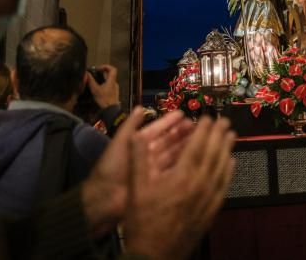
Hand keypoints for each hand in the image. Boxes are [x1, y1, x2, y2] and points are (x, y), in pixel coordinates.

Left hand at [81, 109, 192, 237]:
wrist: (105, 198)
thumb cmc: (112, 167)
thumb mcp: (120, 143)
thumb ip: (130, 125)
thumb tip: (141, 107)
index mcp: (137, 143)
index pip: (156, 129)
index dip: (169, 122)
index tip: (183, 114)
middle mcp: (148, 154)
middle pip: (167, 141)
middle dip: (181, 133)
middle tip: (197, 125)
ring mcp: (154, 169)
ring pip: (173, 154)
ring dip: (185, 146)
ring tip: (201, 138)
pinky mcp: (159, 183)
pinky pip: (173, 170)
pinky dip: (183, 163)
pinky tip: (196, 157)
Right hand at [88, 64, 119, 108]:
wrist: (111, 110)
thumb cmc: (104, 99)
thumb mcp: (95, 90)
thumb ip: (91, 81)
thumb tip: (86, 73)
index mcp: (112, 80)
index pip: (112, 69)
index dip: (105, 66)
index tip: (98, 68)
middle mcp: (114, 83)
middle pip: (110, 74)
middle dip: (102, 73)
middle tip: (94, 74)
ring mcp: (115, 88)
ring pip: (109, 80)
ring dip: (102, 79)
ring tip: (94, 81)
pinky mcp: (113, 93)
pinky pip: (109, 85)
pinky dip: (103, 84)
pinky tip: (97, 88)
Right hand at [124, 116, 235, 259]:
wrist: (153, 255)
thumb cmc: (142, 221)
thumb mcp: (135, 188)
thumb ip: (138, 159)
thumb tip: (137, 135)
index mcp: (181, 177)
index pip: (197, 146)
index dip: (203, 130)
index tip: (207, 117)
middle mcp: (199, 185)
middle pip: (213, 154)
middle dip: (219, 135)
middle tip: (225, 121)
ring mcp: (208, 199)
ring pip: (222, 169)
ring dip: (227, 149)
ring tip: (231, 135)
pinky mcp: (211, 212)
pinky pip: (224, 187)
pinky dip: (229, 172)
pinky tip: (231, 163)